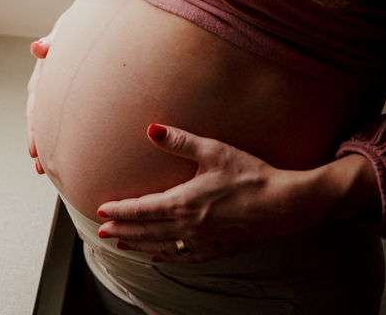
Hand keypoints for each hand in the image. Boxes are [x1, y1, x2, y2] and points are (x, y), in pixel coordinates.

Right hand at [26, 13, 64, 173]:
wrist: (93, 22)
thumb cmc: (79, 26)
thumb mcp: (65, 31)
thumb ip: (52, 41)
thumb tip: (36, 48)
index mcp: (44, 74)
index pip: (35, 106)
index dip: (34, 129)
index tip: (34, 150)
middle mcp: (49, 86)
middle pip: (40, 120)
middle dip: (40, 144)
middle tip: (41, 168)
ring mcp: (60, 92)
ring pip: (51, 122)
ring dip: (49, 144)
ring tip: (47, 168)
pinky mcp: (72, 95)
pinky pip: (67, 118)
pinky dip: (64, 135)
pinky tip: (71, 150)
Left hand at [96, 124, 330, 263]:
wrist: (283, 204)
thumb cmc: (250, 175)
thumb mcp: (214, 151)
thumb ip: (180, 141)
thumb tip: (151, 129)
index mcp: (183, 203)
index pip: (141, 209)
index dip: (120, 210)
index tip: (102, 211)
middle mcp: (189, 227)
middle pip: (146, 231)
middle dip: (122, 231)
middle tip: (103, 232)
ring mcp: (203, 242)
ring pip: (161, 246)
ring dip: (139, 245)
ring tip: (122, 245)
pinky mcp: (217, 249)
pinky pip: (184, 257)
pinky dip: (166, 257)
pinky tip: (158, 256)